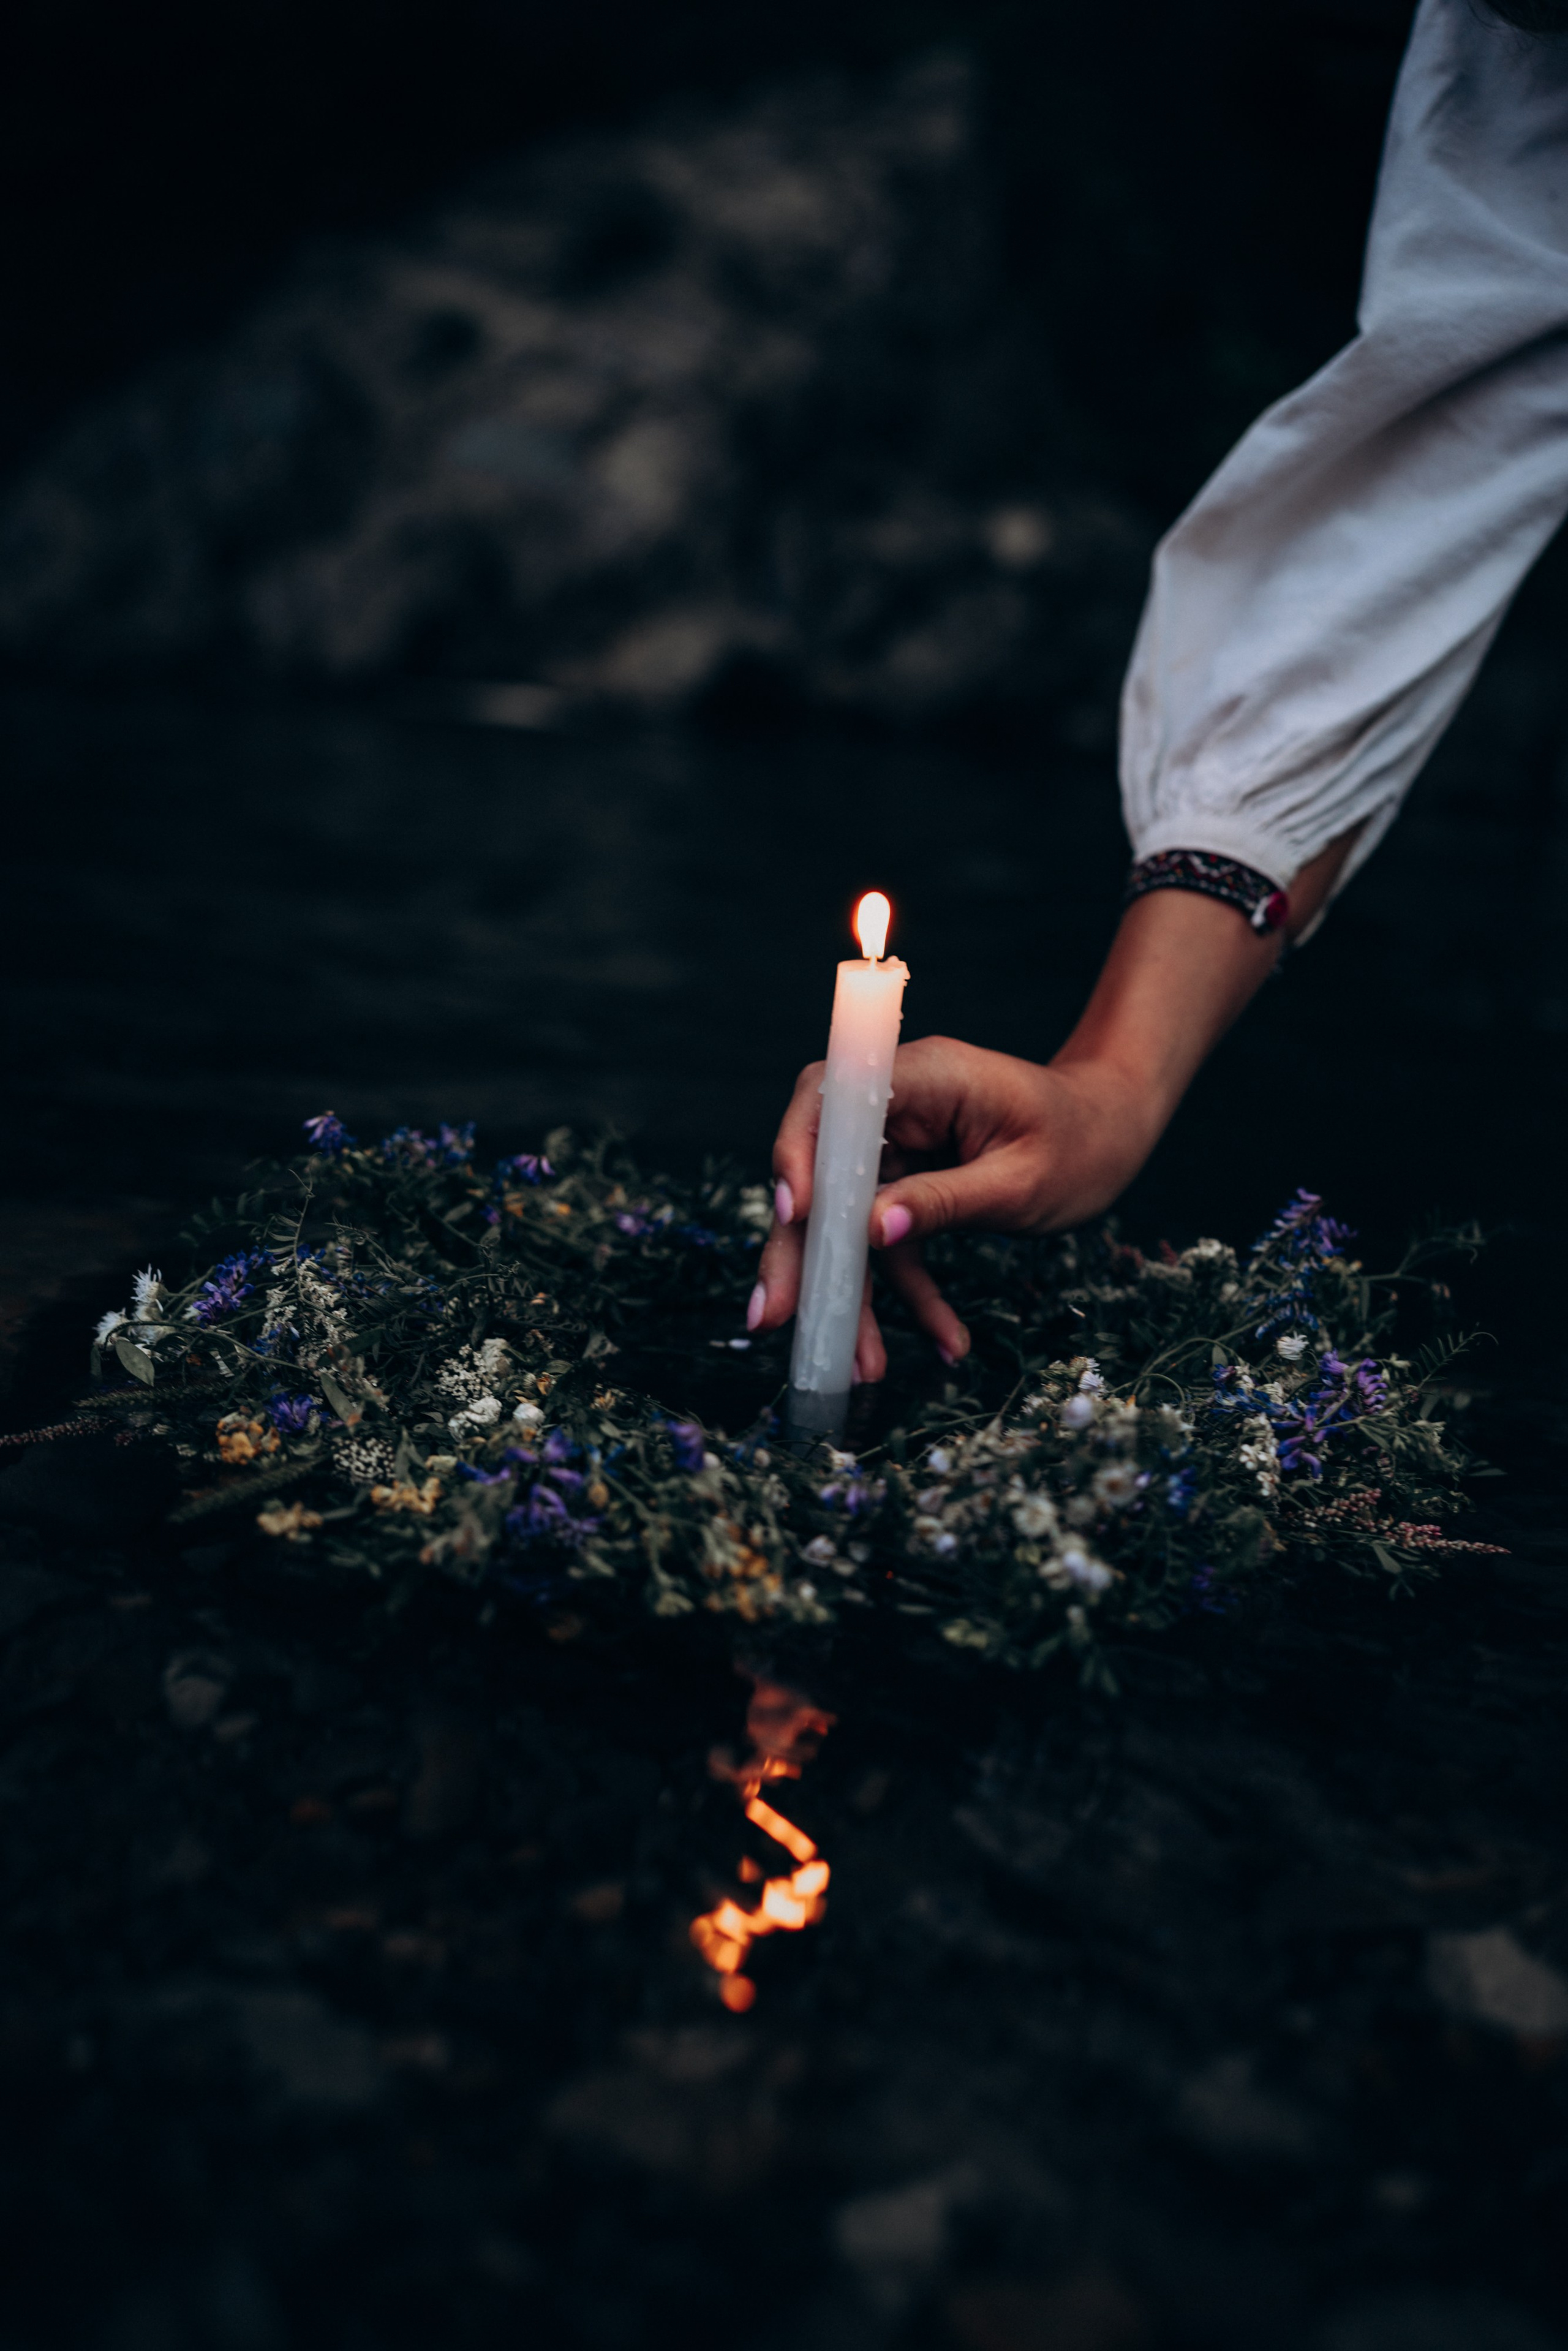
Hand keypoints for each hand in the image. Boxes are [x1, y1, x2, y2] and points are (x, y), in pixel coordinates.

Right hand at [747, 1035, 1164, 1378]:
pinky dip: (910, 1293)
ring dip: (854, 1294)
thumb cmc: (1082, 1142)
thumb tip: (871, 1230)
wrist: (1113, 1135)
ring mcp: (901, 1148)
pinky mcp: (910, 1185)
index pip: (832, 1098)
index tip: (792, 1214)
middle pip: (823, 1171)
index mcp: (925, 1077)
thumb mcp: (1020, 1181)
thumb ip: (945, 1202)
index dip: (799, 1151)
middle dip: (801, 1250)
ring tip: (863, 1366)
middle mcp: (898, 1107)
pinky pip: (890, 1242)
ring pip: (850, 1221)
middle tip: (774, 1317)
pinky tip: (944, 1340)